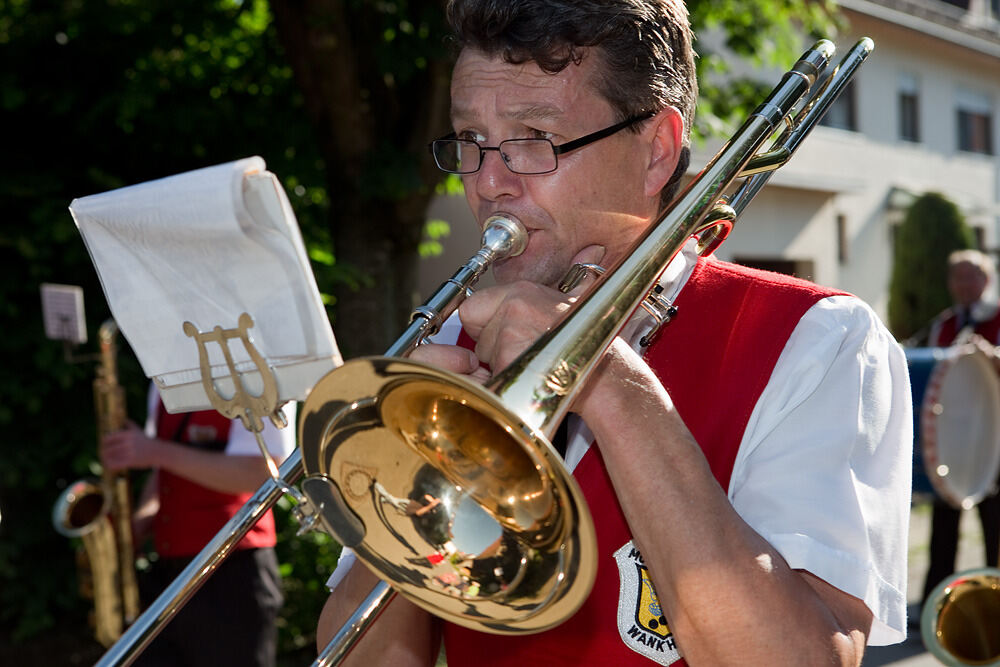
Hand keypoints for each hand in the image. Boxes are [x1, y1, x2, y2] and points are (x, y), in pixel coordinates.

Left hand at [100, 421, 159, 471]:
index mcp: (127, 434)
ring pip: (111, 457)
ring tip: (105, 461)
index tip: (102, 445)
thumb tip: (123, 419)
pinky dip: (110, 465)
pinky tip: (109, 466)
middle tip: (102, 454)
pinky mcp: (132, 461)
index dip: (103, 442)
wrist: (158, 452)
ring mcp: (129, 452)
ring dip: (106, 459)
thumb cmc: (147, 441)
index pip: (108, 438)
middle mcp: (128, 442)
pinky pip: (116, 464)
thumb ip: (130, 424)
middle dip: (103, 452)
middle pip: (108, 448)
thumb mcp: (139, 431)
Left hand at [459, 243, 606, 373]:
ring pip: (481, 356)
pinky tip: (532, 376)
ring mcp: (510, 331)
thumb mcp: (581, 301)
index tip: (504, 334)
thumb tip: (593, 252)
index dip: (484, 325)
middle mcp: (514, 305)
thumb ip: (579, 276)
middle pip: (474, 333)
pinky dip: (505, 381)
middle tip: (527, 350)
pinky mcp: (510, 358)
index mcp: (522, 291)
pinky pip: (489, 375)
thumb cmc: (594, 345)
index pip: (471, 307)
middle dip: (493, 347)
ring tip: (535, 362)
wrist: (610, 377)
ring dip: (501, 364)